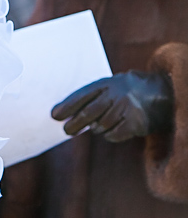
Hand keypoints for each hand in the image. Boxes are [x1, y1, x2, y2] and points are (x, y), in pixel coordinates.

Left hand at [51, 70, 173, 142]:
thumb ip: (92, 97)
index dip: (67, 106)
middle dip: (74, 124)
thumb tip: (65, 115)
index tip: (55, 116)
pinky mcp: (135, 122)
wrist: (162, 94)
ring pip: (100, 126)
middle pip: (88, 113)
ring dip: (97, 129)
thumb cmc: (128, 92)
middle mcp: (116, 94)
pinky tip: (113, 129)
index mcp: (107, 83)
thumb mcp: (111, 86)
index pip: (82, 95)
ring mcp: (127, 107)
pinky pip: (113, 134)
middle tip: (67, 131)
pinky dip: (110, 135)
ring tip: (100, 125)